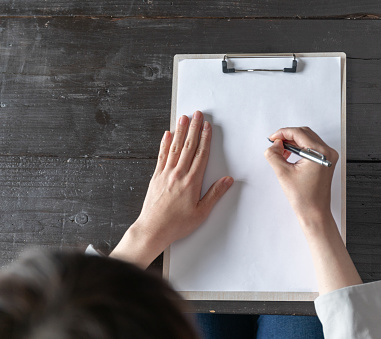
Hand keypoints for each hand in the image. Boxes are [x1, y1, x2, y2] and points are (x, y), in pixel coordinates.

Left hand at [110, 111, 232, 267]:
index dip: (205, 138)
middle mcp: (178, 174)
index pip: (201, 154)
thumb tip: (227, 180)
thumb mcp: (201, 212)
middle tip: (197, 114)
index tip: (208, 126)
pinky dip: (165, 143)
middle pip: (188, 146)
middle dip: (194, 128)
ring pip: (175, 147)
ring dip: (180, 131)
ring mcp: (166, 173)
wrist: (153, 229)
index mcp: (192, 181)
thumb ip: (215, 194)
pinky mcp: (156, 177)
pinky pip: (161, 155)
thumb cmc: (177, 224)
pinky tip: (167, 134)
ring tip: (183, 118)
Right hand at [264, 127, 338, 231]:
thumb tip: (274, 145)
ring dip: (293, 141)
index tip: (273, 138)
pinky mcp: (325, 161)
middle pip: (304, 133)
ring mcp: (328, 156)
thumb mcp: (283, 173)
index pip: (299, 133)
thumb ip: (274, 155)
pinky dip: (299, 147)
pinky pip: (311, 147)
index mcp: (320, 153)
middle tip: (275, 143)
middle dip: (287, 136)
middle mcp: (327, 152)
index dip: (282, 133)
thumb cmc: (305, 198)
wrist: (314, 212)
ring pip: (308, 139)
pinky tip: (289, 154)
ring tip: (281, 151)